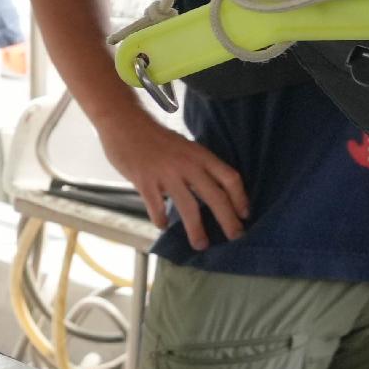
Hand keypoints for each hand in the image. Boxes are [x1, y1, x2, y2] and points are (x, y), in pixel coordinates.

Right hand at [102, 107, 250, 242]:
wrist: (124, 123)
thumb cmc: (154, 136)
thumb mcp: (184, 146)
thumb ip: (196, 165)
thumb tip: (207, 189)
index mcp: (200, 154)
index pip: (229, 178)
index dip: (240, 198)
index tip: (244, 214)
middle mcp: (187, 165)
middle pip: (215, 196)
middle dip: (228, 220)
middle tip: (235, 236)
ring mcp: (166, 174)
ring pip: (188, 207)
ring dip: (196, 229)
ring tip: (200, 244)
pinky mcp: (144, 181)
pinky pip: (156, 206)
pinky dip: (160, 219)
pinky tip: (162, 226)